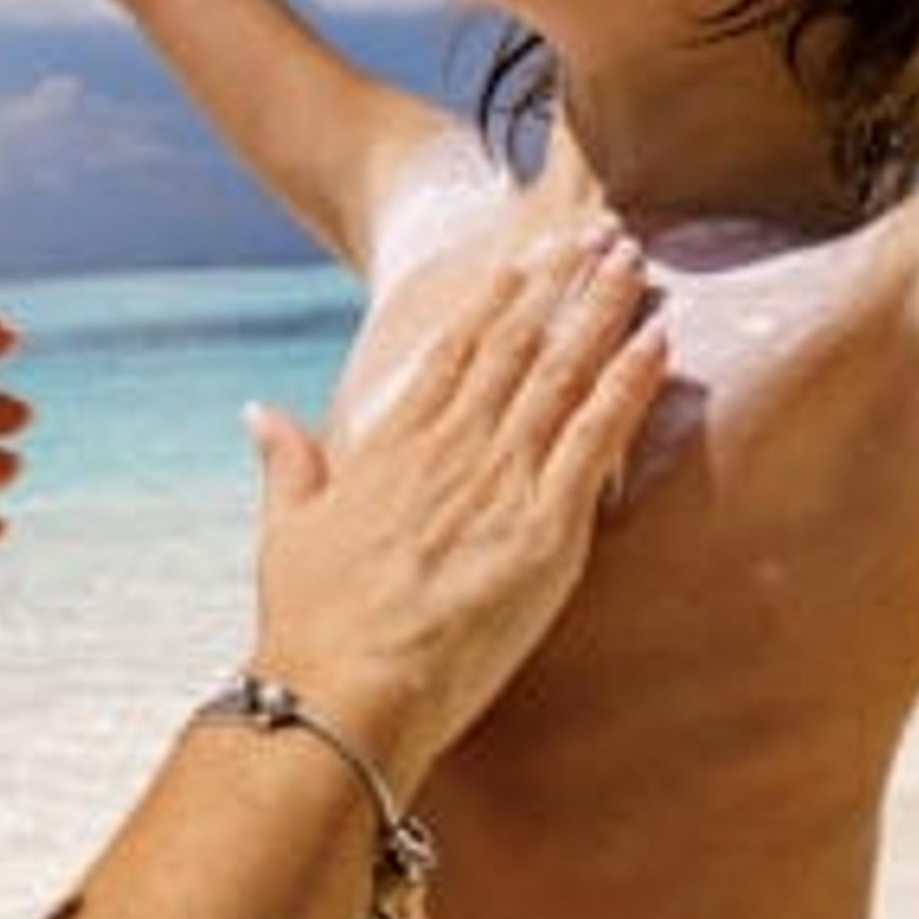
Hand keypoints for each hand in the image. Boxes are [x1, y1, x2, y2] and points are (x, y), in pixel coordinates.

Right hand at [244, 234, 666, 786]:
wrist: (346, 689)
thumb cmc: (313, 625)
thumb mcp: (288, 530)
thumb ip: (286, 462)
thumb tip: (258, 412)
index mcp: (393, 443)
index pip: (455, 348)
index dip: (498, 296)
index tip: (528, 254)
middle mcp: (452, 446)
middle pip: (518, 342)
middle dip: (561, 281)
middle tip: (600, 230)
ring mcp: (501, 480)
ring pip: (563, 372)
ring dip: (603, 311)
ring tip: (636, 261)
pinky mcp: (546, 527)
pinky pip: (598, 437)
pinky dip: (631, 383)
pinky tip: (660, 341)